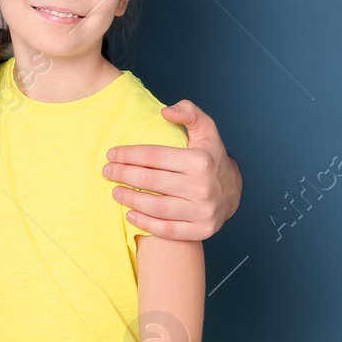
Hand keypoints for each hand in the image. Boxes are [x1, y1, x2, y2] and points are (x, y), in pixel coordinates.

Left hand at [104, 100, 241, 239]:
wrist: (233, 191)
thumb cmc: (211, 158)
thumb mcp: (206, 130)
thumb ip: (189, 113)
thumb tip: (165, 112)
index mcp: (200, 161)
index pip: (155, 156)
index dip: (129, 154)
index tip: (111, 154)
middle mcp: (202, 187)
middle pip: (151, 181)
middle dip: (123, 175)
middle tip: (107, 172)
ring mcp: (202, 211)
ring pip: (157, 207)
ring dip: (130, 199)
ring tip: (115, 192)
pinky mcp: (201, 230)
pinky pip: (168, 230)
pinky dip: (146, 224)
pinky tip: (131, 214)